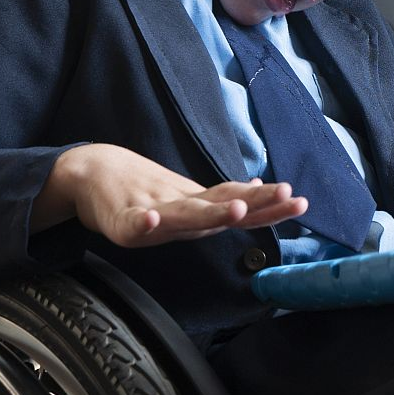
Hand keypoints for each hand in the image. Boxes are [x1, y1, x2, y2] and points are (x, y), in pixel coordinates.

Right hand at [36, 143, 308, 246]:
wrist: (94, 169)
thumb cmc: (145, 188)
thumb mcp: (187, 197)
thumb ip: (220, 199)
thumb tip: (259, 190)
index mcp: (198, 205)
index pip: (240, 204)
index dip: (268, 206)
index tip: (298, 199)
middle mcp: (181, 205)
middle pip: (221, 204)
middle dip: (254, 202)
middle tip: (283, 193)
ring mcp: (152, 209)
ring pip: (185, 213)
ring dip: (211, 212)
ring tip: (237, 208)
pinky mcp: (121, 219)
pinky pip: (132, 225)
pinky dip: (143, 223)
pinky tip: (151, 221)